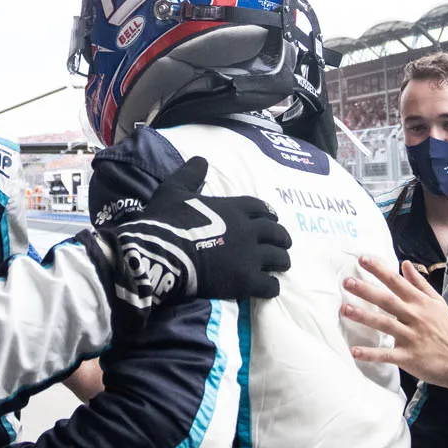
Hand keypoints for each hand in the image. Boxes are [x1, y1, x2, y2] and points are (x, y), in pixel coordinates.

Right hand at [91, 157, 291, 310]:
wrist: (163, 253)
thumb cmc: (166, 221)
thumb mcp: (174, 190)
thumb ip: (190, 174)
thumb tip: (201, 159)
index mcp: (233, 208)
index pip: (259, 208)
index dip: (267, 214)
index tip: (272, 218)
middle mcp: (248, 230)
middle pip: (275, 233)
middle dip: (281, 238)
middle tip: (283, 243)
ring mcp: (250, 256)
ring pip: (278, 258)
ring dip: (282, 261)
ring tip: (282, 266)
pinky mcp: (246, 281)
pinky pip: (269, 285)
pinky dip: (272, 286)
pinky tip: (270, 288)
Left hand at [341, 256, 447, 393]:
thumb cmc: (446, 329)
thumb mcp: (437, 302)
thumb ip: (419, 283)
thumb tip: (404, 263)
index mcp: (420, 303)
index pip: (397, 282)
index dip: (379, 270)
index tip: (362, 259)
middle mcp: (414, 317)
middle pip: (387, 300)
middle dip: (366, 290)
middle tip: (347, 282)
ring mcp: (411, 337)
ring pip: (384, 324)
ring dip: (363, 317)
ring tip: (345, 309)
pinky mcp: (408, 357)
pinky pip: (387, 354)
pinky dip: (371, 354)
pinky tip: (354, 351)